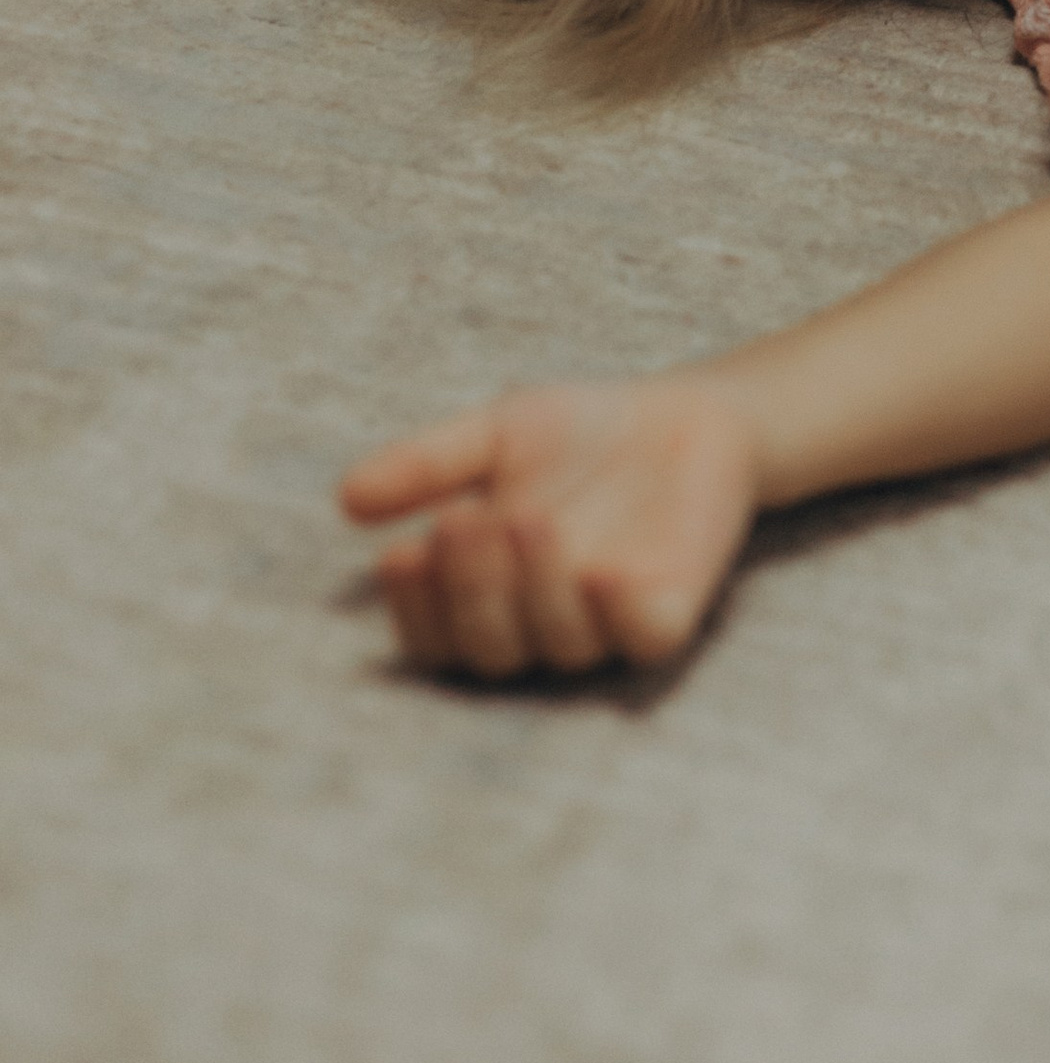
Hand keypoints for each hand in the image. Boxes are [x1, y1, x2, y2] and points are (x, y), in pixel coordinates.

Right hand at [340, 374, 763, 676]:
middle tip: (463, 521)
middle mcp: (542, 624)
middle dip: (470, 589)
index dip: (414, 608)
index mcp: (488, 594)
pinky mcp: (669, 617)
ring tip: (526, 517)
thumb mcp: (497, 433)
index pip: (433, 636)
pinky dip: (614, 614)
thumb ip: (429, 463)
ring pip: (556, 646)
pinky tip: (598, 572)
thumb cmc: (583, 432)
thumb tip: (347, 498)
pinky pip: (639, 638)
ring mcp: (607, 626)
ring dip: (531, 588)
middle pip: (488, 650)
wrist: (689, 412)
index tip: (399, 556)